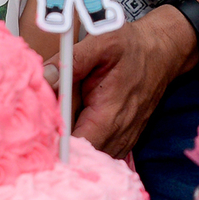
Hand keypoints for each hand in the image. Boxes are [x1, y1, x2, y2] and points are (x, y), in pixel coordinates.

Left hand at [43, 5, 196, 157]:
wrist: (160, 54)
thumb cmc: (131, 48)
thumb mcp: (102, 43)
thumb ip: (72, 60)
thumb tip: (46, 77)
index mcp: (109, 115)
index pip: (77, 147)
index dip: (54, 144)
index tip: (37, 131)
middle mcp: (118, 136)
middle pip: (79, 155)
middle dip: (58, 142)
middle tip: (42, 123)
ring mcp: (122, 142)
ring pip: (88, 156)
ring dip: (71, 144)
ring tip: (57, 123)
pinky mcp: (122, 141)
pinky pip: (98, 152)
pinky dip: (83, 143)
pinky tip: (74, 125)